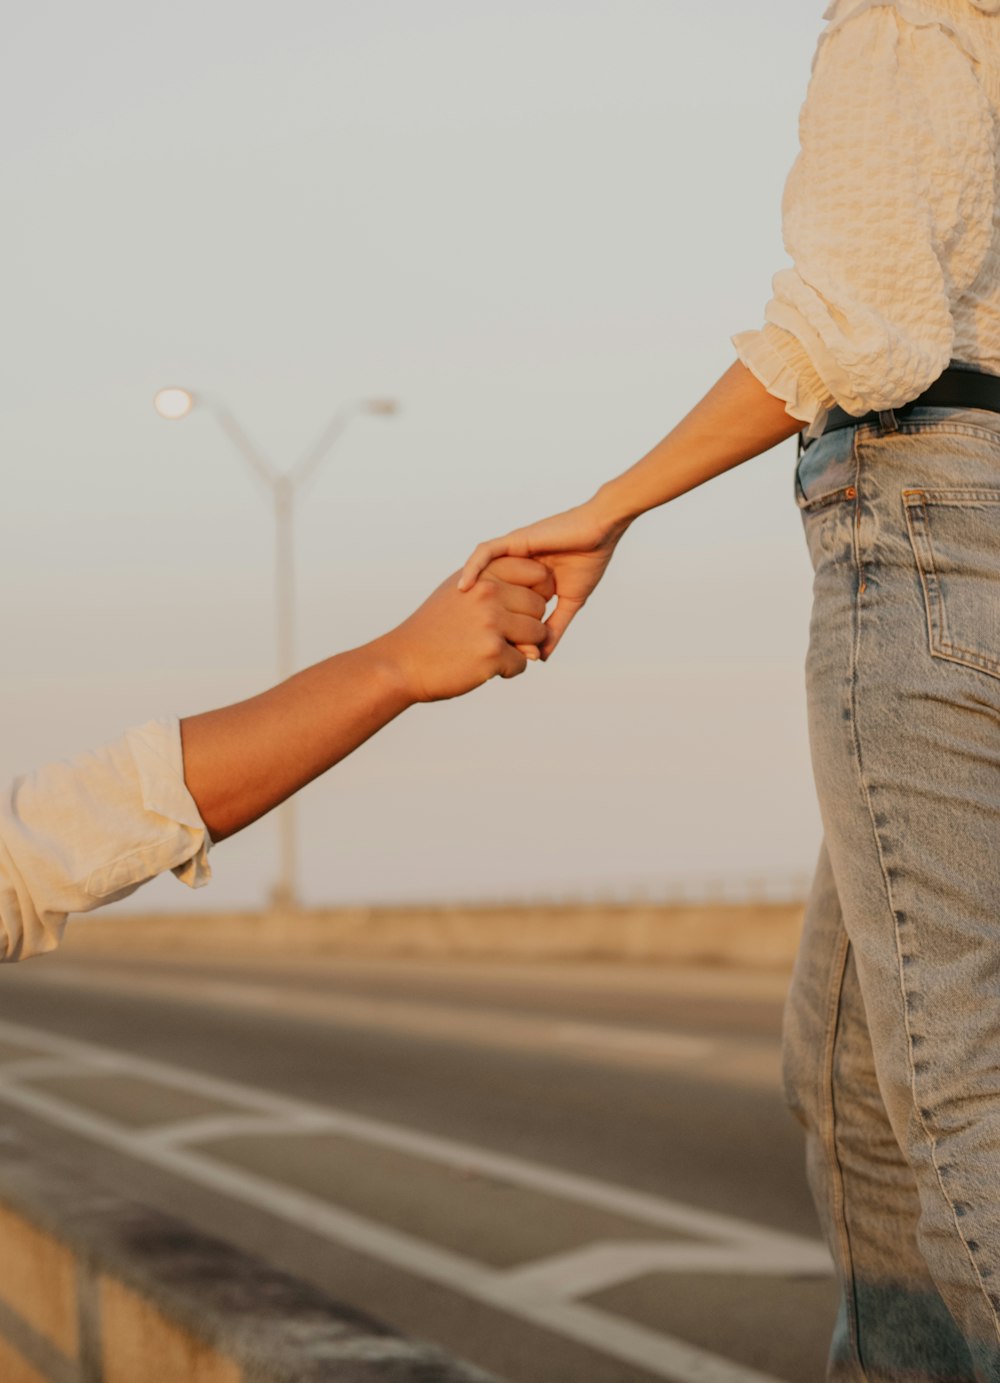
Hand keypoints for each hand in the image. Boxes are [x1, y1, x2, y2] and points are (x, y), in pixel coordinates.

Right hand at [380, 556, 554, 702]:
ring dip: (524, 647)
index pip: (537, 573)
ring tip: (494, 649)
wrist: (403, 663)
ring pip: (539, 634)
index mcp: (483, 573)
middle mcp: (488, 593)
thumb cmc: (434, 628)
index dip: (537, 592)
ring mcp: (491, 622)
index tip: (521, 608)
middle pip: (540, 606)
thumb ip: (497, 582)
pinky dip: (508, 669)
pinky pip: (524, 662)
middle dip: (529, 624)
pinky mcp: (492, 653)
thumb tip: (542, 592)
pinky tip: (483, 667)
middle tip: (504, 635)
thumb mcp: (460, 590)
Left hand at [457, 497, 628, 657]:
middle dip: (473, 612)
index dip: (492, 625)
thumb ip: (554, 627)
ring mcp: (513, 551)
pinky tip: (464, 586)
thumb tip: (541, 656)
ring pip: (480, 572)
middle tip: (462, 637)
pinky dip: (473, 567)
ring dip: (466, 591)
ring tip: (452, 612)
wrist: (601, 532)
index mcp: (525, 580)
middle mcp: (514, 565)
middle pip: (485, 590)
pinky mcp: (515, 540)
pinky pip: (485, 552)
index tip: (482, 649)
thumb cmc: (589, 561)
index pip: (501, 604)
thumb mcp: (569, 602)